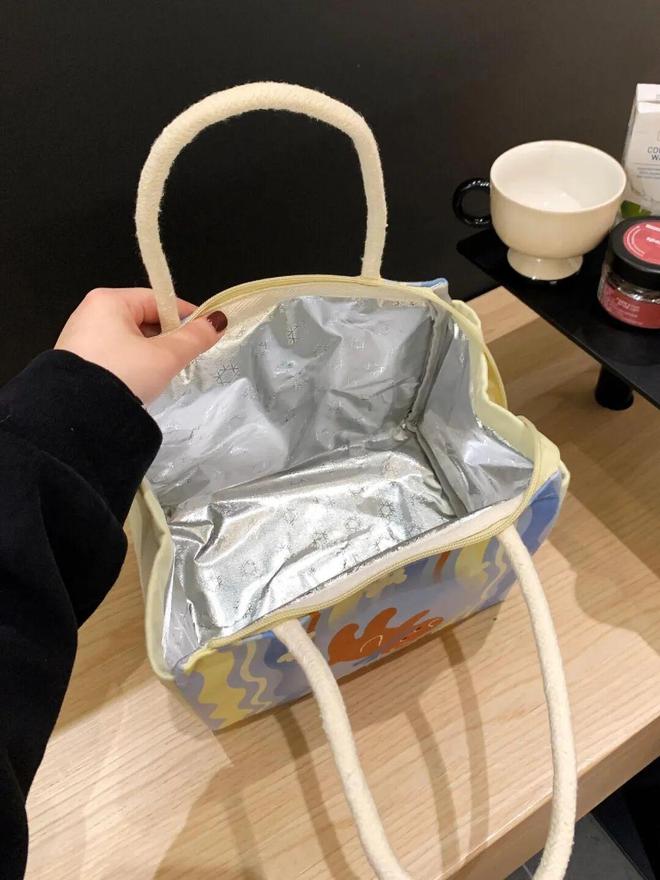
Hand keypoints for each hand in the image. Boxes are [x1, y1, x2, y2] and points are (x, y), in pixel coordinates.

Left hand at [55, 287, 226, 402]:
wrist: (79, 417)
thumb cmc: (122, 375)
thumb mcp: (165, 357)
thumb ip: (194, 338)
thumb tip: (219, 321)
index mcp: (109, 300)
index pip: (158, 300)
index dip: (185, 316)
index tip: (203, 334)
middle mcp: (90, 312)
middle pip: (143, 318)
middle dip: (166, 338)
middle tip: (184, 358)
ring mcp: (80, 337)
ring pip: (129, 339)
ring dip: (150, 353)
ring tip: (162, 373)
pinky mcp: (76, 361)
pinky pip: (114, 354)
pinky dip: (131, 364)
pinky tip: (139, 382)